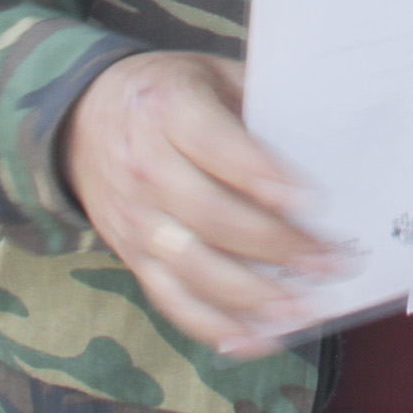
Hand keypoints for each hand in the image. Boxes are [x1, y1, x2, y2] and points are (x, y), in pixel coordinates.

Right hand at [60, 51, 333, 357]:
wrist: (83, 121)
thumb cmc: (169, 95)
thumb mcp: (210, 75)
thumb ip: (257, 104)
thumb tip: (326, 144)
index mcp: (168, 111)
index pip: (218, 147)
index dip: (265, 176)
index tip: (314, 200)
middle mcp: (146, 168)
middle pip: (212, 216)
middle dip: (277, 244)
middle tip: (329, 260)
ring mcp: (137, 220)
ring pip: (195, 267)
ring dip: (254, 294)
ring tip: (304, 307)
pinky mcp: (133, 258)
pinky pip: (174, 301)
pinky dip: (217, 326)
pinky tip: (261, 337)